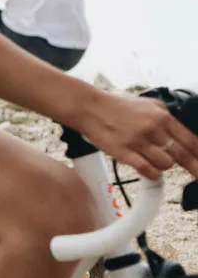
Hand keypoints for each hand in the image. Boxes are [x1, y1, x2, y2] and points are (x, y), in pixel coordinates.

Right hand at [71, 90, 197, 179]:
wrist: (89, 107)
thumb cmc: (116, 105)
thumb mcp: (147, 103)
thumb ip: (166, 117)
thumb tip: (182, 134)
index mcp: (161, 116)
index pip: (191, 140)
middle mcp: (152, 128)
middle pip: (182, 155)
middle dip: (194, 168)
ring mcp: (137, 141)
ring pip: (165, 164)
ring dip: (163, 166)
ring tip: (154, 160)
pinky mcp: (123, 152)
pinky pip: (147, 170)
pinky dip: (152, 174)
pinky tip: (150, 170)